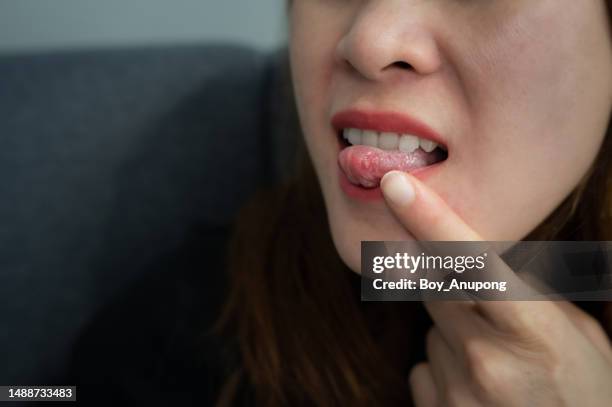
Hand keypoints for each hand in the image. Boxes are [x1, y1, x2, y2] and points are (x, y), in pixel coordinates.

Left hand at [379, 170, 611, 405]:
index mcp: (534, 330)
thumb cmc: (586, 390)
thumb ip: (528, 292)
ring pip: (432, 333)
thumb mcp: (575, 334)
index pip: (472, 262)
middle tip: (490, 314)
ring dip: (455, 337)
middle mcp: (489, 360)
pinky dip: (444, 371)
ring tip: (497, 366)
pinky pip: (424, 369)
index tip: (395, 185)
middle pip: (437, 291)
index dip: (431, 219)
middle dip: (454, 289)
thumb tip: (479, 258)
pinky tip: (479, 390)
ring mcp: (459, 393)